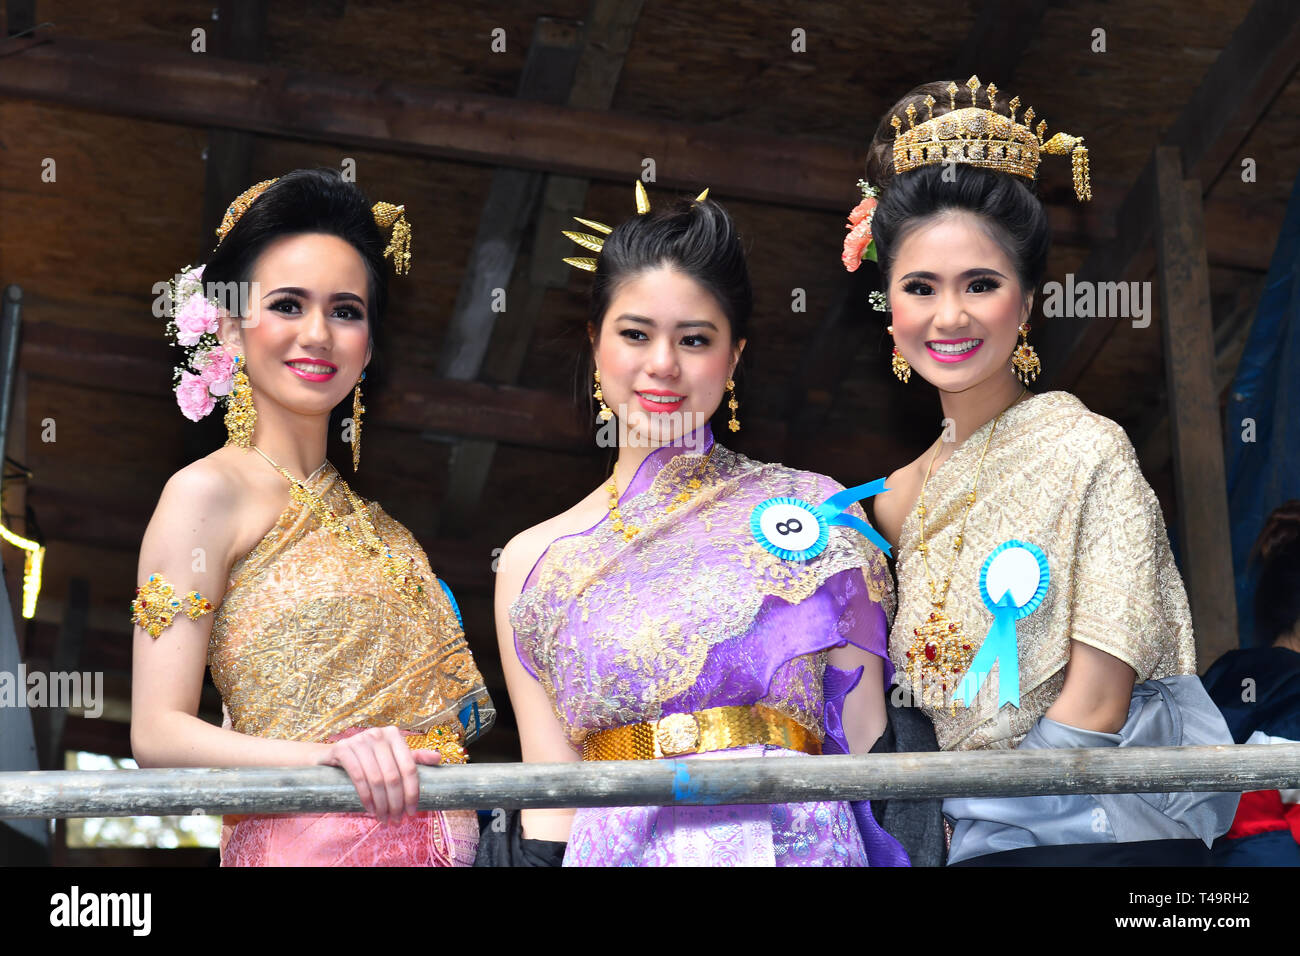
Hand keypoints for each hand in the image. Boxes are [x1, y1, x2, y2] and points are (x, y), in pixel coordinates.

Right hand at [316, 727, 441, 824]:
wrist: (335, 754)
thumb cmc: (369, 758)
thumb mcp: (392, 756)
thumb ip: (414, 758)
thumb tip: (438, 758)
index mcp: (394, 734)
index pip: (409, 767)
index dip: (412, 792)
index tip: (412, 812)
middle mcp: (378, 734)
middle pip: (393, 776)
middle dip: (396, 803)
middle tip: (396, 820)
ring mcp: (359, 739)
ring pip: (377, 779)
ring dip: (382, 804)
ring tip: (383, 819)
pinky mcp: (342, 748)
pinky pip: (358, 777)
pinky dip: (366, 797)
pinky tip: (370, 809)